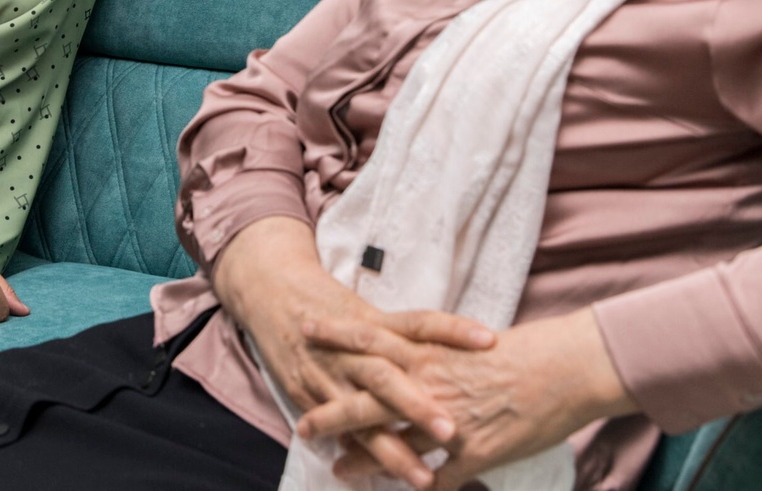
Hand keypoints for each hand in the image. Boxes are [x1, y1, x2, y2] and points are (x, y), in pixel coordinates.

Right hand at [212, 218, 495, 488]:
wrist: (270, 290)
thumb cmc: (327, 299)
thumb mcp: (368, 309)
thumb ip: (406, 334)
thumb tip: (466, 348)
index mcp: (373, 322)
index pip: (419, 322)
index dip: (452, 329)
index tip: (490, 340)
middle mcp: (351, 349)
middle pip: (388, 377)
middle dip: (417, 407)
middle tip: (452, 431)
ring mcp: (327, 374)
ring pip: (362, 416)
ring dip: (391, 450)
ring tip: (423, 479)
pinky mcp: (306, 393)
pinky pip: (334, 430)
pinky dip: (355, 454)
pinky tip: (372, 480)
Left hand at [297, 307, 635, 488]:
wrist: (567, 367)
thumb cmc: (523, 352)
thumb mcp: (469, 344)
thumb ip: (437, 353)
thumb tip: (413, 355)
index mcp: (430, 352)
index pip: (371, 338)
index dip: (337, 335)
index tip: (305, 329)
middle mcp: (432, 384)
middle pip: (369, 400)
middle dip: (332, 413)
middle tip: (302, 425)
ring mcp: (451, 421)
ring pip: (395, 445)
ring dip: (364, 461)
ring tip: (337, 470)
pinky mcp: (476, 451)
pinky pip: (440, 478)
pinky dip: (420, 488)